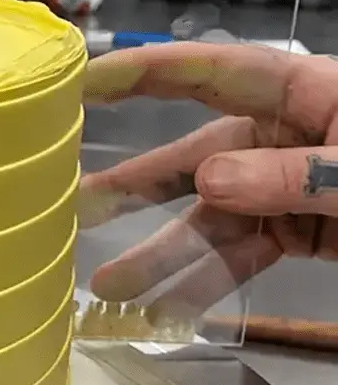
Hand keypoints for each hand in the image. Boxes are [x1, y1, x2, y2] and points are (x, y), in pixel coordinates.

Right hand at [80, 43, 337, 316]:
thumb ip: (298, 174)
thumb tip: (213, 181)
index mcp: (308, 97)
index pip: (213, 74)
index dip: (145, 74)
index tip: (85, 81)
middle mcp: (285, 139)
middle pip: (193, 158)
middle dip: (135, 187)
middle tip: (75, 204)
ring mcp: (285, 189)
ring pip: (209, 223)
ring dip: (159, 258)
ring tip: (108, 289)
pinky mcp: (294, 232)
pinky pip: (238, 256)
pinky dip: (204, 285)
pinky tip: (166, 310)